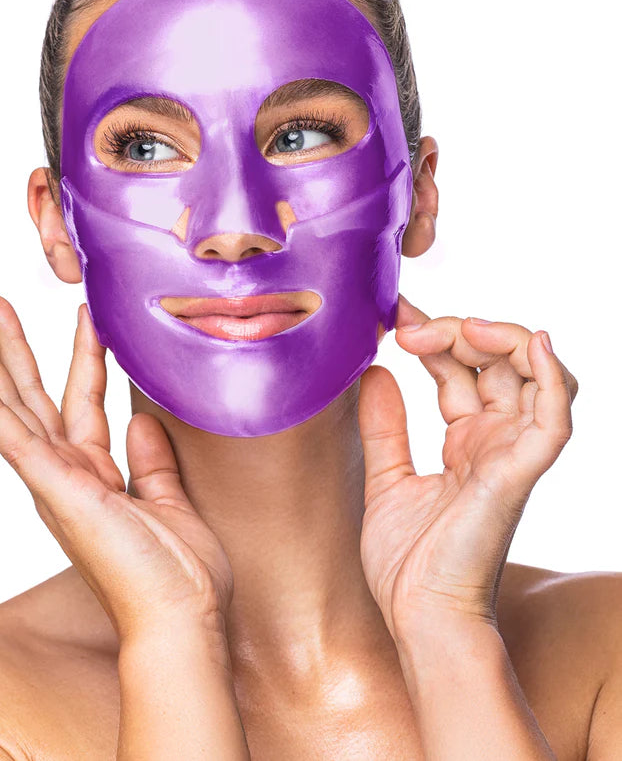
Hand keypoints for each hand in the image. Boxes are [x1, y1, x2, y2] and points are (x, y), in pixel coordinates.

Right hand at [0, 294, 233, 640]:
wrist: (185, 618)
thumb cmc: (180, 573)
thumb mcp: (170, 499)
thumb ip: (152, 461)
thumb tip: (142, 419)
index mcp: (95, 475)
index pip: (82, 399)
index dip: (83, 353)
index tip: (85, 312)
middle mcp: (68, 476)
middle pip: (32, 396)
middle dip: (10, 348)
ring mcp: (57, 483)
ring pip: (14, 409)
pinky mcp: (58, 492)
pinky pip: (17, 441)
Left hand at [358, 294, 577, 641]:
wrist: (418, 618)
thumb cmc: (408, 565)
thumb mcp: (386, 479)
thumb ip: (384, 427)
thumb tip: (375, 372)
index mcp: (466, 440)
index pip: (460, 368)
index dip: (434, 333)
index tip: (394, 311)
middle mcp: (494, 441)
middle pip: (496, 360)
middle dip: (455, 328)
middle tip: (407, 322)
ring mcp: (510, 454)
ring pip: (535, 375)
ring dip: (502, 338)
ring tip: (458, 326)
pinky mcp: (519, 473)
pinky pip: (554, 418)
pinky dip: (552, 376)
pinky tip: (533, 341)